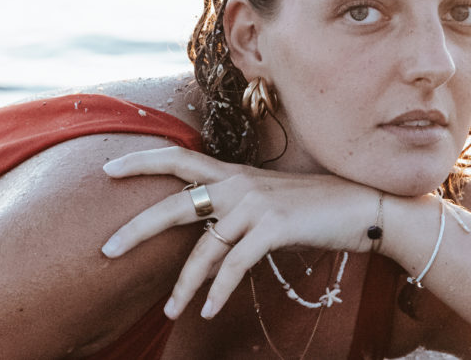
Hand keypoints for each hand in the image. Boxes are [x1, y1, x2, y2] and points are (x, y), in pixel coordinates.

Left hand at [100, 147, 382, 318]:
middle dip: (137, 228)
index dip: (141, 160)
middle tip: (106, 249)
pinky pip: (234, 265)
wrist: (364, 207)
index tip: (107, 169)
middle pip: (174, 203)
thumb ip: (235, 212)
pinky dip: (219, 292)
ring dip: (184, 284)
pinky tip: (210, 311)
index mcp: (233, 173)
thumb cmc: (314, 209)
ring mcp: (254, 203)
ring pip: (204, 248)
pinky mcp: (272, 226)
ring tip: (170, 311)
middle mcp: (238, 183)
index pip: (178, 159)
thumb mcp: (267, 202)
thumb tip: (208, 238)